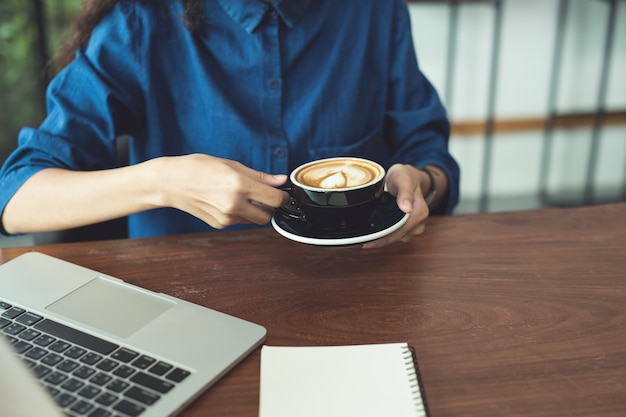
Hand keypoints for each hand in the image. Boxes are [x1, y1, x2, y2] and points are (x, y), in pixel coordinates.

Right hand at [160, 154, 289, 228]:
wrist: (171, 183)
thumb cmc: (198, 168)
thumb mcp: (232, 165)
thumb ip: (259, 176)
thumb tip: (280, 180)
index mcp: (239, 185)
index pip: (275, 199)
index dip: (282, 196)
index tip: (281, 192)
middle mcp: (234, 204)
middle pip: (268, 215)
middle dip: (270, 206)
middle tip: (262, 194)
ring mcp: (226, 218)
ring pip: (254, 220)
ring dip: (255, 210)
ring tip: (240, 195)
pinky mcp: (220, 225)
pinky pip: (240, 222)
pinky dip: (240, 214)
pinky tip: (227, 201)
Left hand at [362, 164, 430, 248]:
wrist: (407, 177)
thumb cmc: (405, 177)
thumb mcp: (403, 179)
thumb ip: (405, 192)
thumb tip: (407, 208)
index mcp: (420, 212)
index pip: (401, 230)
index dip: (385, 238)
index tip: (369, 243)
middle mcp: (418, 222)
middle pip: (398, 237)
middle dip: (381, 240)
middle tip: (363, 242)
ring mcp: (412, 227)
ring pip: (395, 238)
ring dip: (382, 237)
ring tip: (367, 235)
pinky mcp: (406, 228)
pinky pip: (394, 235)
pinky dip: (384, 234)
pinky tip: (373, 231)